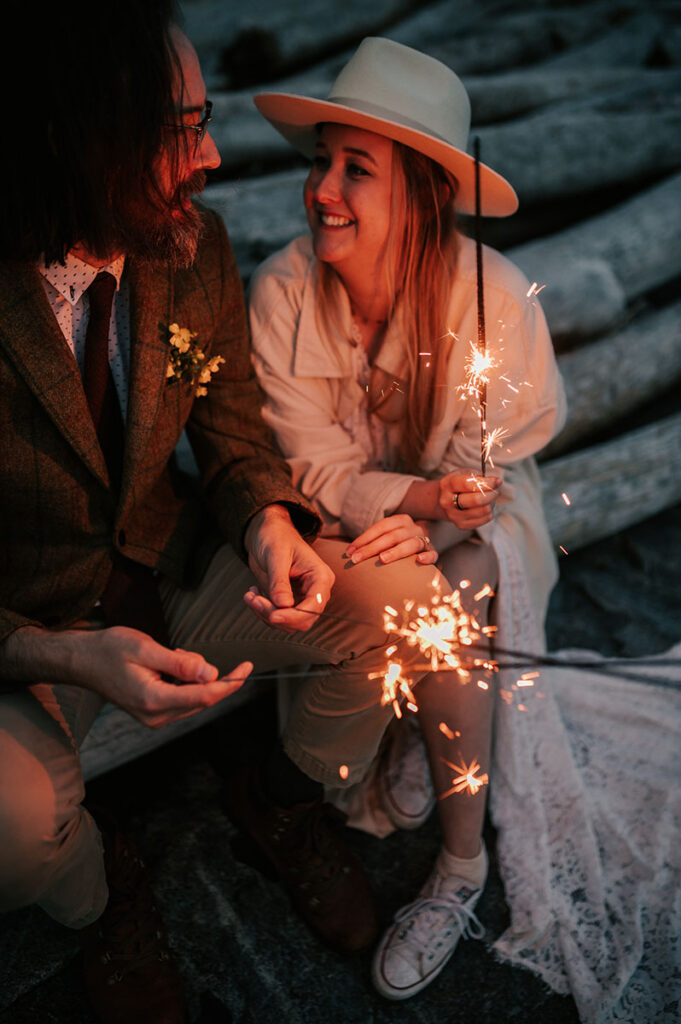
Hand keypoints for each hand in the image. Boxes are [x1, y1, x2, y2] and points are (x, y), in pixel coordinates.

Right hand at [1, 624, 251, 729]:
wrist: (82, 661)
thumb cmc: (110, 649)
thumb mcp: (146, 648)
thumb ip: (180, 663)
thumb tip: (212, 673)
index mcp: (155, 700)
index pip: (205, 696)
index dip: (230, 682)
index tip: (248, 667)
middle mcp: (157, 717)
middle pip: (203, 699)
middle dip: (206, 675)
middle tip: (179, 652)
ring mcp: (155, 719)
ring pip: (194, 699)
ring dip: (192, 676)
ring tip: (165, 657)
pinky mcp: (154, 714)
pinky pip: (183, 699)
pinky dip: (184, 681)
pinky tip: (165, 666)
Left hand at [243, 504, 334, 632]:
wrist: (266, 533)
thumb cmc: (276, 537)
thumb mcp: (276, 555)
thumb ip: (280, 581)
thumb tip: (283, 605)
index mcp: (320, 577)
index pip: (315, 606)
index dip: (295, 615)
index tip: (273, 615)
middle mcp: (315, 591)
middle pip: (302, 620)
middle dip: (276, 615)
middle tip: (255, 601)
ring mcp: (302, 598)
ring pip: (288, 623)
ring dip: (265, 614)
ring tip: (250, 595)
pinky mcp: (288, 602)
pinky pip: (277, 617)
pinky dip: (262, 611)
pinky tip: (253, 594)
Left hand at [345, 515, 437, 565]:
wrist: (423, 544)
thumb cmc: (397, 543)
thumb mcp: (386, 536)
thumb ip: (370, 541)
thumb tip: (343, 549)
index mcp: (400, 520)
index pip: (380, 527)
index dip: (363, 539)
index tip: (349, 552)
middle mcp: (413, 527)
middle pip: (392, 536)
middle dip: (372, 548)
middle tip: (356, 559)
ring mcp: (424, 539)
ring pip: (411, 544)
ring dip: (395, 551)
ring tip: (382, 559)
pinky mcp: (432, 551)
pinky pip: (432, 553)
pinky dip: (427, 557)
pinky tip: (419, 561)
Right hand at [437, 470, 501, 528]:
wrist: (445, 501)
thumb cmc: (458, 485)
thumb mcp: (464, 474)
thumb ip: (479, 477)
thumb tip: (497, 482)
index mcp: (448, 485)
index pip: (468, 484)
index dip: (486, 483)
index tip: (497, 481)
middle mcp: (447, 501)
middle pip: (476, 500)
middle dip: (491, 494)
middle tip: (495, 491)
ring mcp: (454, 515)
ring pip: (483, 510)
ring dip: (492, 503)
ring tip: (489, 499)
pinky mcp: (461, 525)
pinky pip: (485, 519)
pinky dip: (489, 512)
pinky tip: (485, 507)